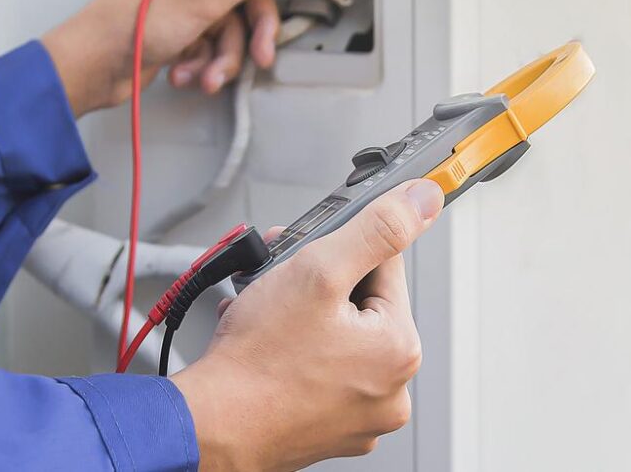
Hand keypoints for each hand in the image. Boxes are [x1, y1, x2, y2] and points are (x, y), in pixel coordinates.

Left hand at [43, 0, 313, 115]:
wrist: (94, 68)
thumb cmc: (129, 25)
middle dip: (255, 24)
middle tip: (261, 47)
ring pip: (237, 18)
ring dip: (228, 53)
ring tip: (211, 72)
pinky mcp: (186, 23)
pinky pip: (218, 39)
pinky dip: (209, 62)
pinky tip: (191, 72)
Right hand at [171, 179, 444, 470]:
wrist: (208, 428)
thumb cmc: (256, 362)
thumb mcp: (319, 271)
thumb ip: (377, 229)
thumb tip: (422, 199)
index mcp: (400, 349)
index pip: (385, 267)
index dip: (341, 250)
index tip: (308, 252)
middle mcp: (390, 389)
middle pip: (360, 305)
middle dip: (316, 285)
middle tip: (278, 282)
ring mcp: (358, 415)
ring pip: (336, 338)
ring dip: (301, 316)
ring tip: (264, 314)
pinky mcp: (327, 429)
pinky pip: (319, 374)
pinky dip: (294, 355)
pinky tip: (265, 345)